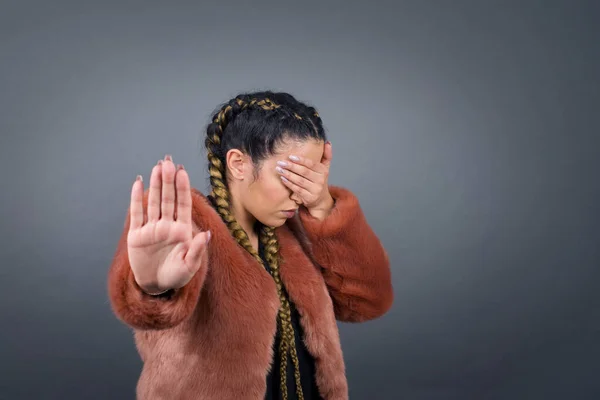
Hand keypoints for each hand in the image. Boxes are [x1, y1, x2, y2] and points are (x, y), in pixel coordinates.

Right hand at [127, 154, 210, 293]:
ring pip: (153, 202)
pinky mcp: (137, 235)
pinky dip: (136, 199)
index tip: (183, 171)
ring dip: (155, 185)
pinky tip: (138, 182)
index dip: (183, 188)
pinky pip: (136, 213)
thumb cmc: (177, 276)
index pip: (183, 205)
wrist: (156, 287)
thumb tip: (207, 234)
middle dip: (168, 180)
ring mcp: (151, 229)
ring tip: (157, 167)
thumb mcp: (190, 267)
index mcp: (182, 230)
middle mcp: (167, 225)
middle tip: (168, 162)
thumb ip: (197, 250)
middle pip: (168, 199)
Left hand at [276, 141, 334, 218]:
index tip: (290, 156)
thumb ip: (326, 155)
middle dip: (291, 166)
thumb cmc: (319, 181)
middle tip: (280, 162)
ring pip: (299, 181)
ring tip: (279, 169)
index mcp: (323, 171)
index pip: (311, 164)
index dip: (301, 160)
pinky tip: (283, 179)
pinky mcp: (309, 198)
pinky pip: (297, 190)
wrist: (321, 200)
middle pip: (304, 172)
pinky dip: (289, 184)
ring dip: (288, 175)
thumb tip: (327, 142)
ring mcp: (315, 190)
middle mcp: (320, 181)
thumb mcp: (325, 168)